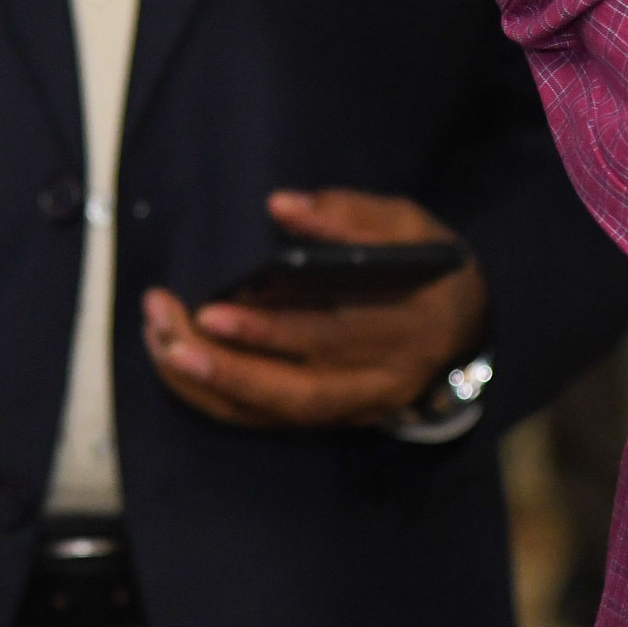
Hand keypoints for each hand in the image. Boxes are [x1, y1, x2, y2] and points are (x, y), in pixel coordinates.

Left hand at [142, 189, 488, 430]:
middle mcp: (382, 380)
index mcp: (406, 326)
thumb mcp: (409, 226)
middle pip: (296, 390)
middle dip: (224, 366)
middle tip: (166, 331)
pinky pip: (271, 420)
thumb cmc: (429, 266)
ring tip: (161, 345)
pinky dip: (221, 397)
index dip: (269, 329)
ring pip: (279, 412)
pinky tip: (179, 364)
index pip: (332, 335)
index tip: (211, 308)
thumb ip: (350, 216)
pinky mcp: (336, 418)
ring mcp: (358, 407)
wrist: (466, 325)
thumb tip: (283, 206)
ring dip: (213, 385)